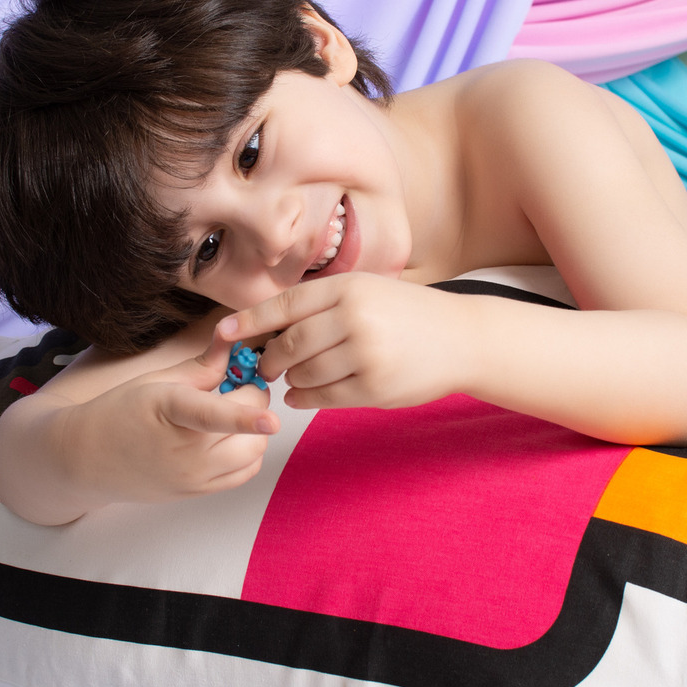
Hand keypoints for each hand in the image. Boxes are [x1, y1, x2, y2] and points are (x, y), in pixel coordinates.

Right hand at [66, 329, 280, 505]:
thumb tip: (235, 340)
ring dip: (253, 429)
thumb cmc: (119, 411)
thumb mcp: (156, 379)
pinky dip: (247, 451)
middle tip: (234, 386)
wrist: (84, 459)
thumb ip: (203, 364)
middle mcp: (184, 452)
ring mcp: (193, 478)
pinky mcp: (198, 493)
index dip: (245, 417)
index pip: (211, 414)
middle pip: (247, 429)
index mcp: (169, 410)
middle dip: (253, 400)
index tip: (272, 420)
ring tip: (227, 413)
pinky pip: (244, 473)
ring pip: (253, 453)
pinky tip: (226, 436)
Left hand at [218, 273, 470, 409]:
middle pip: (288, 344)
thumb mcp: (367, 290)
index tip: (223, 333)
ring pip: (303, 373)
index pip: (285, 305)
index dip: (249, 321)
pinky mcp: (375, 386)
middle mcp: (354, 317)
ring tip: (295, 376)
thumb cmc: (407, 314)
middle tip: (267, 365)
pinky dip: (304, 398)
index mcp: (348, 288)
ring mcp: (365, 354)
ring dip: (291, 379)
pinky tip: (302, 395)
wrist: (463, 339)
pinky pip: (322, 397)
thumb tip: (266, 327)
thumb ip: (322, 303)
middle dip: (270, 358)